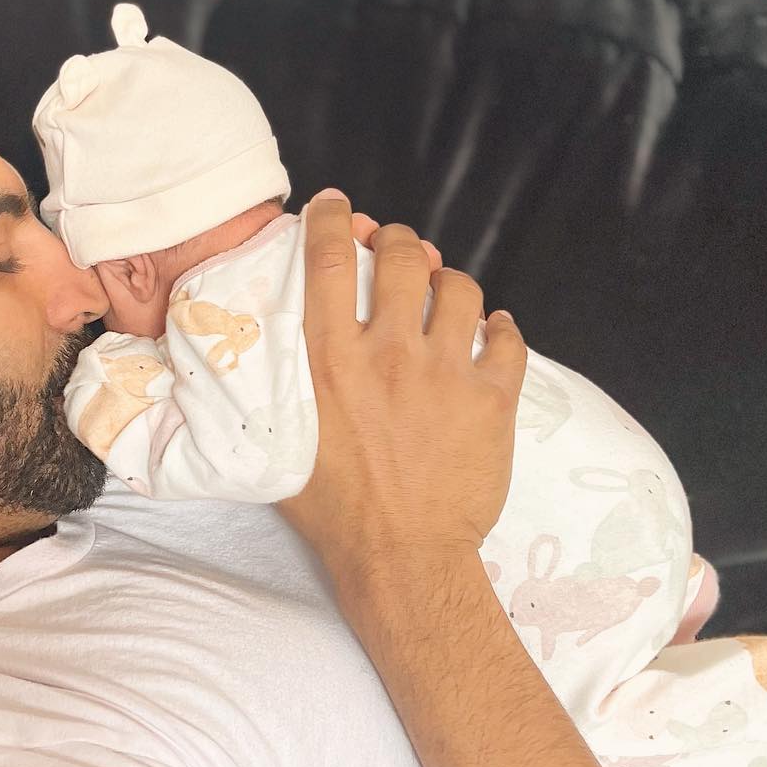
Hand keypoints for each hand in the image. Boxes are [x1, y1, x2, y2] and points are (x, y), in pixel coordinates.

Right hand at [278, 193, 525, 588]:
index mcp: (331, 361)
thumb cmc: (335, 513)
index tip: (338, 207)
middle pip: (404, 258)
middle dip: (401, 242)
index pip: (331, 261)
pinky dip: (501, 329)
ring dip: (451, 283)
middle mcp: (390, 354)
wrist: (403, 559)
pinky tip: (491, 335)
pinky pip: (508, 340)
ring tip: (445, 294)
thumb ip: (277, 393)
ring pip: (461, 289)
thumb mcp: (283, 445)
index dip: (334, 220)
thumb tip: (258, 364)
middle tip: (399, 249)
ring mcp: (446, 373)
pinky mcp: (492, 399)